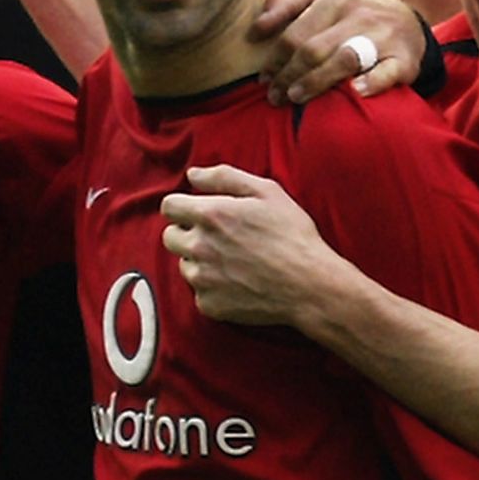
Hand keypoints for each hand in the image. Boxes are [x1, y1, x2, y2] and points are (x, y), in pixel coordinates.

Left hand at [159, 165, 366, 329]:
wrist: (308, 285)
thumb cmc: (292, 234)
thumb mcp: (267, 192)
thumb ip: (224, 177)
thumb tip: (193, 175)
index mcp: (210, 215)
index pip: (169, 206)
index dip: (183, 207)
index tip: (199, 212)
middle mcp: (198, 246)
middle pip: (170, 237)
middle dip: (187, 233)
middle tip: (218, 237)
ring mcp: (202, 278)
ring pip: (185, 265)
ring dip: (200, 261)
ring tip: (233, 261)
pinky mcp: (209, 304)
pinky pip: (199, 292)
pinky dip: (213, 287)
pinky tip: (238, 282)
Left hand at [250, 0, 422, 102]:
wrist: (405, 20)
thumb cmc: (349, 13)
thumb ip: (284, 4)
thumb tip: (254, 31)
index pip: (295, 34)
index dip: (274, 60)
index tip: (264, 79)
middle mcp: (358, 13)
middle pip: (313, 49)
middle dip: (288, 76)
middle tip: (274, 97)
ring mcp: (382, 35)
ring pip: (343, 60)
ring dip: (316, 82)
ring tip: (296, 98)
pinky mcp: (403, 58)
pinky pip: (386, 73)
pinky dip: (370, 83)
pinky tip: (355, 92)